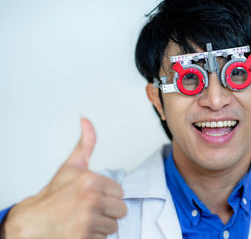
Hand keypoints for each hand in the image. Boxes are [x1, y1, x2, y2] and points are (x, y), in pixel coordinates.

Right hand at [3, 118, 126, 238]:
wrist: (33, 221)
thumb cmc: (53, 195)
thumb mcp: (71, 166)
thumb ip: (86, 143)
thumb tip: (86, 120)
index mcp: (91, 181)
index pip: (120, 192)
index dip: (109, 195)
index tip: (95, 195)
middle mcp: (91, 200)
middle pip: (121, 209)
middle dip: (108, 210)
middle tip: (91, 209)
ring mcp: (88, 220)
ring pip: (114, 225)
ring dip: (102, 225)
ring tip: (85, 219)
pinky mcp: (84, 237)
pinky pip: (104, 238)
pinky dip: (95, 236)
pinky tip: (82, 229)